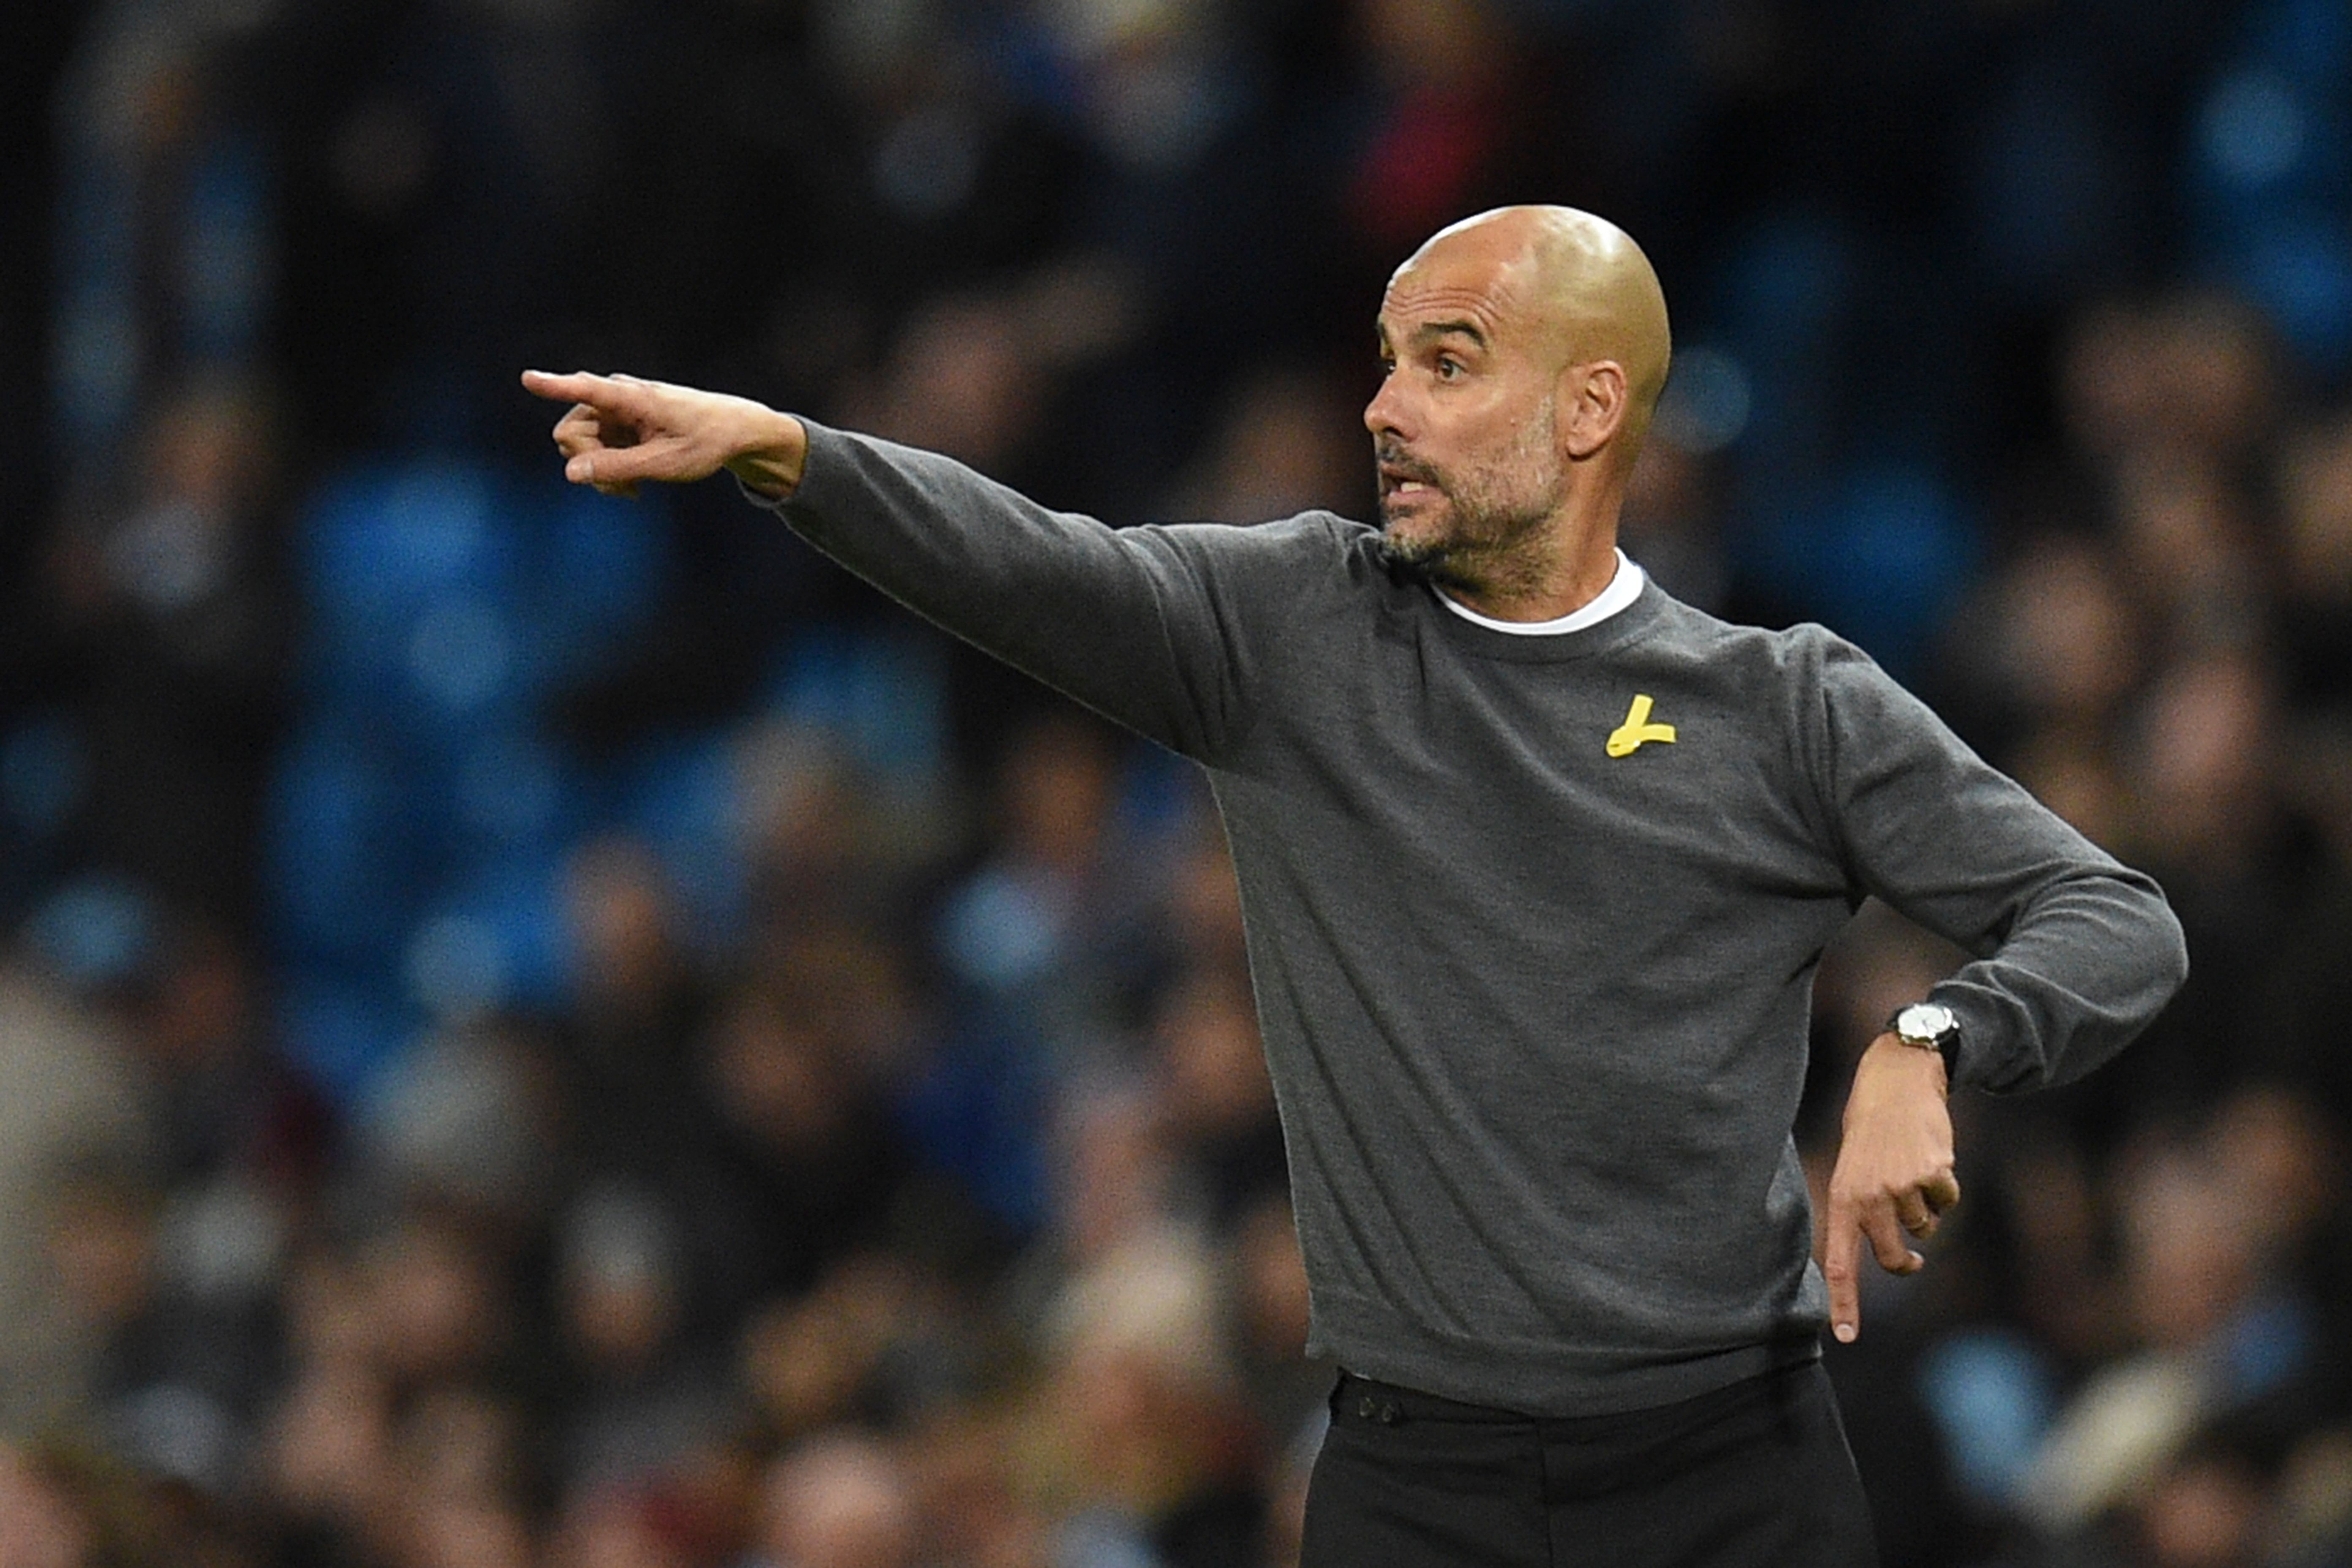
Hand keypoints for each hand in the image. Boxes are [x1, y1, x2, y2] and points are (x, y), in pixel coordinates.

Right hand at [520, 370, 807, 498]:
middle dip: (588, 463)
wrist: (734, 431)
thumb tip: (570, 473)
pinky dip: (608, 469)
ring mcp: (614, 411)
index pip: (586, 389)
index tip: (528, 378)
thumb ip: (617, 468)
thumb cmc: (706, 442)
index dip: (554, 386)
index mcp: (631, 398)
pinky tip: (634, 483)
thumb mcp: (665, 464)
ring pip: (579, 445)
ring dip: (599, 471)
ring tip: (633, 488)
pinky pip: (594, 450)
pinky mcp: (617, 425)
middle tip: (623, 488)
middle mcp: (616, 398)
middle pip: (570, 432)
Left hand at [1822, 1034, 1959, 1342]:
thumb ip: (1861, 1208)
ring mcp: (1903, 1187)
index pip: (1838, 1261)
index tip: (1846, 1338)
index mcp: (1842, 1197)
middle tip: (1909, 1259)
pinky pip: (1946, 1202)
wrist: (1898, 1080)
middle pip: (1890, 1257)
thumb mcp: (1851, 1167)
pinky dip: (1944, 1188)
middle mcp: (1870, 1197)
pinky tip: (1931, 1158)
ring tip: (1910, 1171)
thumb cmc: (1870, 1127)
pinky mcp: (1934, 1175)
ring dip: (1924, 1209)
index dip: (1844, 1302)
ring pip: (1924, 1227)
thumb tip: (1885, 1251)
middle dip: (1903, 1261)